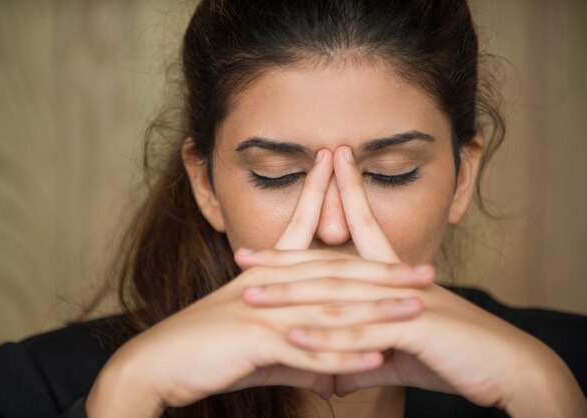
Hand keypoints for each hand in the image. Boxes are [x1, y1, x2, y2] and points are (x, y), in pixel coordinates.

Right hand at [85, 150, 429, 417]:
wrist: (156, 365)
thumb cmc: (204, 351)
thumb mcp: (254, 346)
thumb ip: (296, 353)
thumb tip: (332, 374)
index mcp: (266, 276)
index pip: (302, 231)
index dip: (324, 198)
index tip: (344, 169)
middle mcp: (268, 286)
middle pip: (335, 274)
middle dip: (384, 271)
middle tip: (426, 268)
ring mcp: (262, 312)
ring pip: (330, 309)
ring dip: (376, 311)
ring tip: (417, 310)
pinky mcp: (253, 341)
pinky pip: (307, 350)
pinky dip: (342, 355)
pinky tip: (376, 357)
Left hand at [240, 146, 586, 416]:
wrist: (508, 367)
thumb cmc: (456, 355)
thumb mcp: (401, 356)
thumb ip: (364, 359)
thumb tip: (333, 377)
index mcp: (391, 278)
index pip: (350, 239)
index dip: (315, 228)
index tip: (283, 223)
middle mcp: (393, 281)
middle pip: (329, 264)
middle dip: (284, 259)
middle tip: (242, 254)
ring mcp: (402, 301)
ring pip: (337, 296)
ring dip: (291, 296)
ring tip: (252, 293)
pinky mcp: (414, 328)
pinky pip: (362, 333)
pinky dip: (327, 337)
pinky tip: (293, 336)